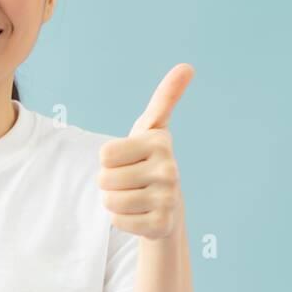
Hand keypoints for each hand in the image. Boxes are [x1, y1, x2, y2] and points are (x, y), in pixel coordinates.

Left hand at [97, 64, 193, 238]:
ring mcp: (167, 199)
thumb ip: (165, 97)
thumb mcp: (152, 128)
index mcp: (159, 143)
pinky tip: (139, 214)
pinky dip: (121, 220)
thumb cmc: (149, 160)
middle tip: (131, 181)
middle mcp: (169, 170)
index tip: (129, 160)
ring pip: (109, 201)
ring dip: (114, 201)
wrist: (167, 205)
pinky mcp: (160, 225)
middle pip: (104, 179)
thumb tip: (187, 66)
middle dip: (110, 182)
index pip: (104, 155)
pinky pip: (117, 221)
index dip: (109, 160)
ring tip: (135, 196)